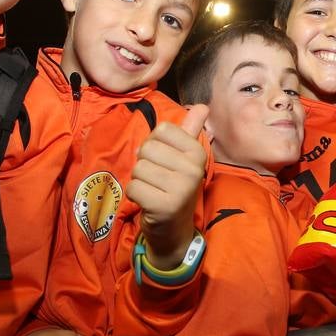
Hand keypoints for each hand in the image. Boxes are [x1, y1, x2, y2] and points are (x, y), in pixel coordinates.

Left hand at [127, 104, 208, 268]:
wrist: (174, 229)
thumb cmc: (175, 187)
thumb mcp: (185, 158)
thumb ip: (190, 130)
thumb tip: (202, 106)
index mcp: (198, 152)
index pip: (161, 130)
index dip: (156, 144)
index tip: (165, 161)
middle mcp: (193, 169)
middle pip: (147, 148)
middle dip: (145, 164)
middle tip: (158, 179)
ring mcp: (180, 188)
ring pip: (139, 168)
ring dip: (140, 180)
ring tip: (154, 191)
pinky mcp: (164, 206)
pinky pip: (134, 187)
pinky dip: (135, 195)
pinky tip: (148, 202)